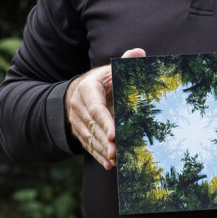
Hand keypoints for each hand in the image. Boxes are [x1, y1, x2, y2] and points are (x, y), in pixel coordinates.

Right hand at [65, 48, 145, 169]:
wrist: (77, 91)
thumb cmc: (101, 80)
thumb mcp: (110, 70)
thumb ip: (124, 62)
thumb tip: (139, 52)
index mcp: (87, 89)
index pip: (96, 108)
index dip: (105, 122)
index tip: (115, 134)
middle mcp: (78, 106)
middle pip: (92, 126)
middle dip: (104, 141)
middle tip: (117, 152)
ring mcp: (76, 121)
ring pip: (89, 138)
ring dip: (101, 150)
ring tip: (115, 160)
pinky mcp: (79, 132)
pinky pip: (87, 145)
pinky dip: (98, 155)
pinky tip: (109, 165)